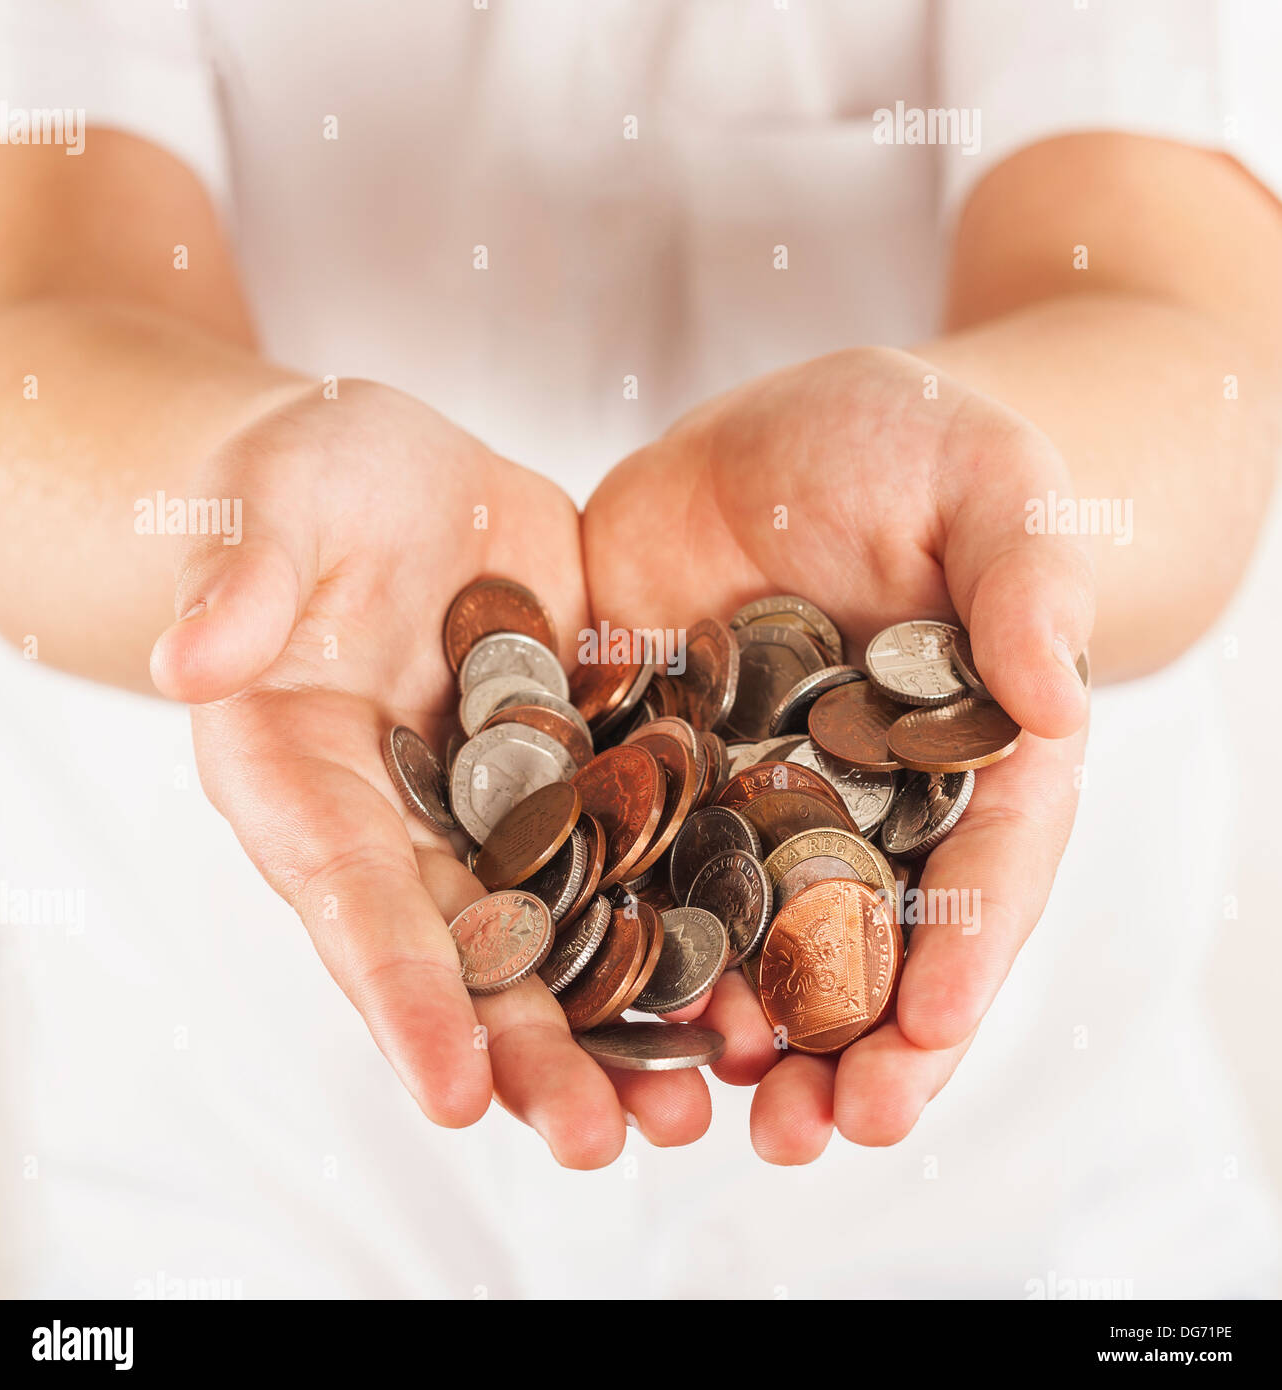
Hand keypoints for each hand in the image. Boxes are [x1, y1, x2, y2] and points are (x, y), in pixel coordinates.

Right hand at [150, 381, 710, 1165]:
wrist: (399, 480)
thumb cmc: (305, 482)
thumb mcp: (275, 509)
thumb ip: (243, 587)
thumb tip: (185, 662)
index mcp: (305, 780)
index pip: (347, 897)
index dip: (398, 994)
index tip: (451, 1093)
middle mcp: (406, 821)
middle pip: (467, 949)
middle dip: (530, 1051)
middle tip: (599, 1144)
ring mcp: (502, 803)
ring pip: (562, 926)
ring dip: (622, 1019)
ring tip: (691, 1107)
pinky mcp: (585, 764)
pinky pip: (638, 847)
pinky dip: (685, 911)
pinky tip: (750, 971)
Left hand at [583, 346, 1092, 1160]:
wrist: (779, 436)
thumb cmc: (915, 447)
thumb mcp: (989, 484)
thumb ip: (1025, 581)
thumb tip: (1060, 697)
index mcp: (961, 760)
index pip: (980, 871)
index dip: (962, 957)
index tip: (927, 1035)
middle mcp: (853, 805)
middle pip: (861, 943)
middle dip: (843, 1049)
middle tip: (810, 1136)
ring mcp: (743, 794)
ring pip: (745, 934)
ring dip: (728, 1030)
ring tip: (708, 1112)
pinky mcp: (644, 763)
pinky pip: (631, 862)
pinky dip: (622, 937)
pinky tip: (604, 1004)